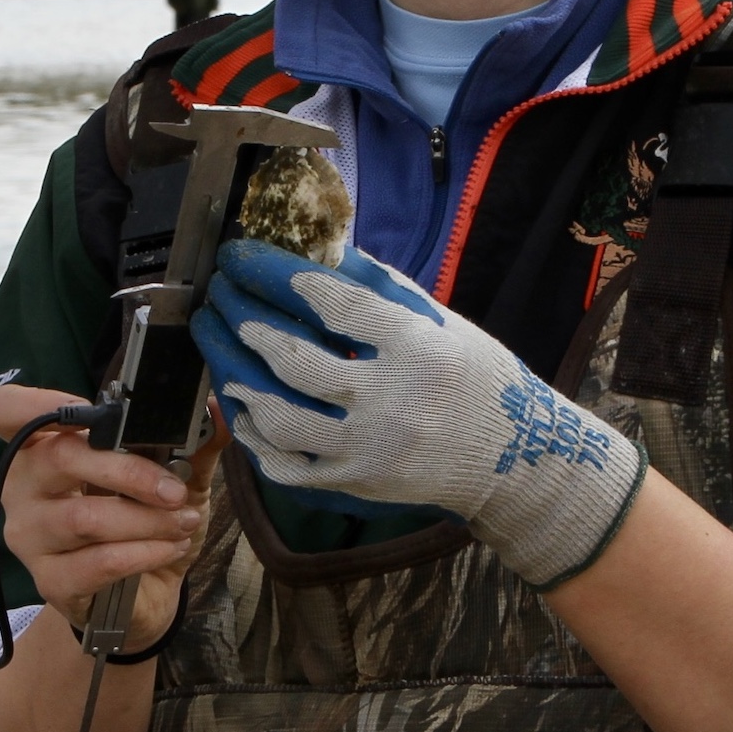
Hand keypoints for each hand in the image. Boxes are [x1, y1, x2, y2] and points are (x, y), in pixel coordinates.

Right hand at [0, 384, 228, 649]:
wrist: (148, 592)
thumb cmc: (149, 518)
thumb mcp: (178, 474)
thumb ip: (194, 442)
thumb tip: (218, 409)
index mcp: (44, 445)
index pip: (6, 410)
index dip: (37, 401)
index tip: (92, 409)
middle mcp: (24, 486)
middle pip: (59, 457)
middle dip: (130, 471)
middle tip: (175, 490)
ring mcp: (30, 536)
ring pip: (83, 517)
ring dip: (146, 519)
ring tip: (183, 521)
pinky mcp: (50, 580)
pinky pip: (97, 562)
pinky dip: (144, 552)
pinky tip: (169, 548)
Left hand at [190, 240, 645, 589]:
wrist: (515, 461)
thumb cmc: (476, 378)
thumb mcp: (441, 321)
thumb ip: (379, 289)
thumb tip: (319, 246)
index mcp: (419, 349)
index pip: (336, 304)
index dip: (279, 276)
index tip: (245, 255)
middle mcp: (392, 402)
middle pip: (296, 360)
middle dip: (244, 318)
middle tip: (220, 292)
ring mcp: (370, 450)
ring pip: (280, 415)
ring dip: (235, 372)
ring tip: (218, 339)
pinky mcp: (356, 485)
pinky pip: (285, 464)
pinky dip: (253, 432)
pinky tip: (236, 401)